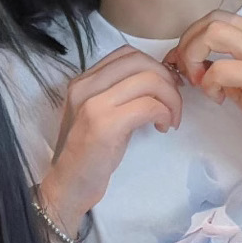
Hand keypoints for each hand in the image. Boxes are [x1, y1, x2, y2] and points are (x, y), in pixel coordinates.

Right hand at [39, 45, 182, 232]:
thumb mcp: (99, 117)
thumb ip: (118, 97)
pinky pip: (148, 105)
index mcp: (83, 82)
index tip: (166, 88)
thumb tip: (157, 85)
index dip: (154, 66)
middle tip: (173, 104)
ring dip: (170, 98)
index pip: (127, 54)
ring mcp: (94, 104)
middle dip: (166, 79)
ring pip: (148, 80)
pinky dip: (163, 113)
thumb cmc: (87, 158)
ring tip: (170, 119)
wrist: (68, 187)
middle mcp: (85, 86)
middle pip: (140, 61)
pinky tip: (162, 128)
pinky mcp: (105, 124)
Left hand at [162, 11, 241, 164]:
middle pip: (213, 20)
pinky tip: (219, 99)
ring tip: (202, 86)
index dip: (194, 40)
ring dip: (195, 59)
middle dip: (189, 46)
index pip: (221, 19)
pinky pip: (221, 68)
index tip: (188, 68)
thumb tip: (199, 68)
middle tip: (189, 76)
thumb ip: (230, 73)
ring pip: (214, 34)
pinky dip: (209, 83)